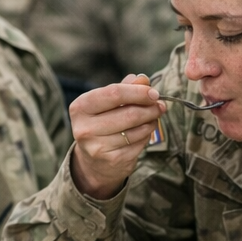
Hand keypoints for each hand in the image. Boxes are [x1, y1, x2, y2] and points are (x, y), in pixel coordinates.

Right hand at [68, 73, 165, 200]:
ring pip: (137, 130)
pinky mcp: (112, 160)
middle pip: (129, 113)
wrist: (94, 161)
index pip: (114, 93)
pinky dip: (147, 135)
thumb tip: (143, 80)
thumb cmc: (102, 123)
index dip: (138, 92)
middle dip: (150, 108)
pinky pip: (139, 143)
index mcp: (81, 107)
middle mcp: (85, 128)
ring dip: (151, 121)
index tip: (154, 93)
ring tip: (153, 117)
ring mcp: (98, 147)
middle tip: (160, 106)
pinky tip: (145, 131)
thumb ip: (125, 88)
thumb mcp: (107, 103)